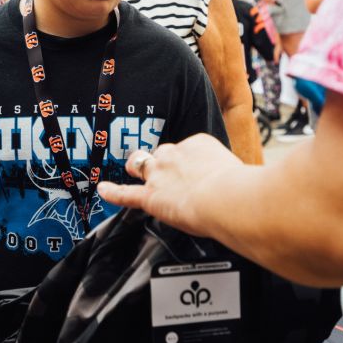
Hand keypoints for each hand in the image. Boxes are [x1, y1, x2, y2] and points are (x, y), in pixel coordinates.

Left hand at [96, 134, 242, 237]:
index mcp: (199, 144)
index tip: (197, 172)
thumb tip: (238, 185)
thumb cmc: (240, 187)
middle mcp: (175, 154)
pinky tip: (103, 190)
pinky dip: (112, 192)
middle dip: (163, 162)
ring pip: (142, 166)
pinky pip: (126, 194)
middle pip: (162, 154)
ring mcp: (160, 175)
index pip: (188, 150)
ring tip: (133, 169)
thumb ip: (230, 174)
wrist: (227, 198)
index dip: (190, 163)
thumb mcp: (240, 170)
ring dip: (139, 168)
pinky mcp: (151, 197)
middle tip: (169, 173)